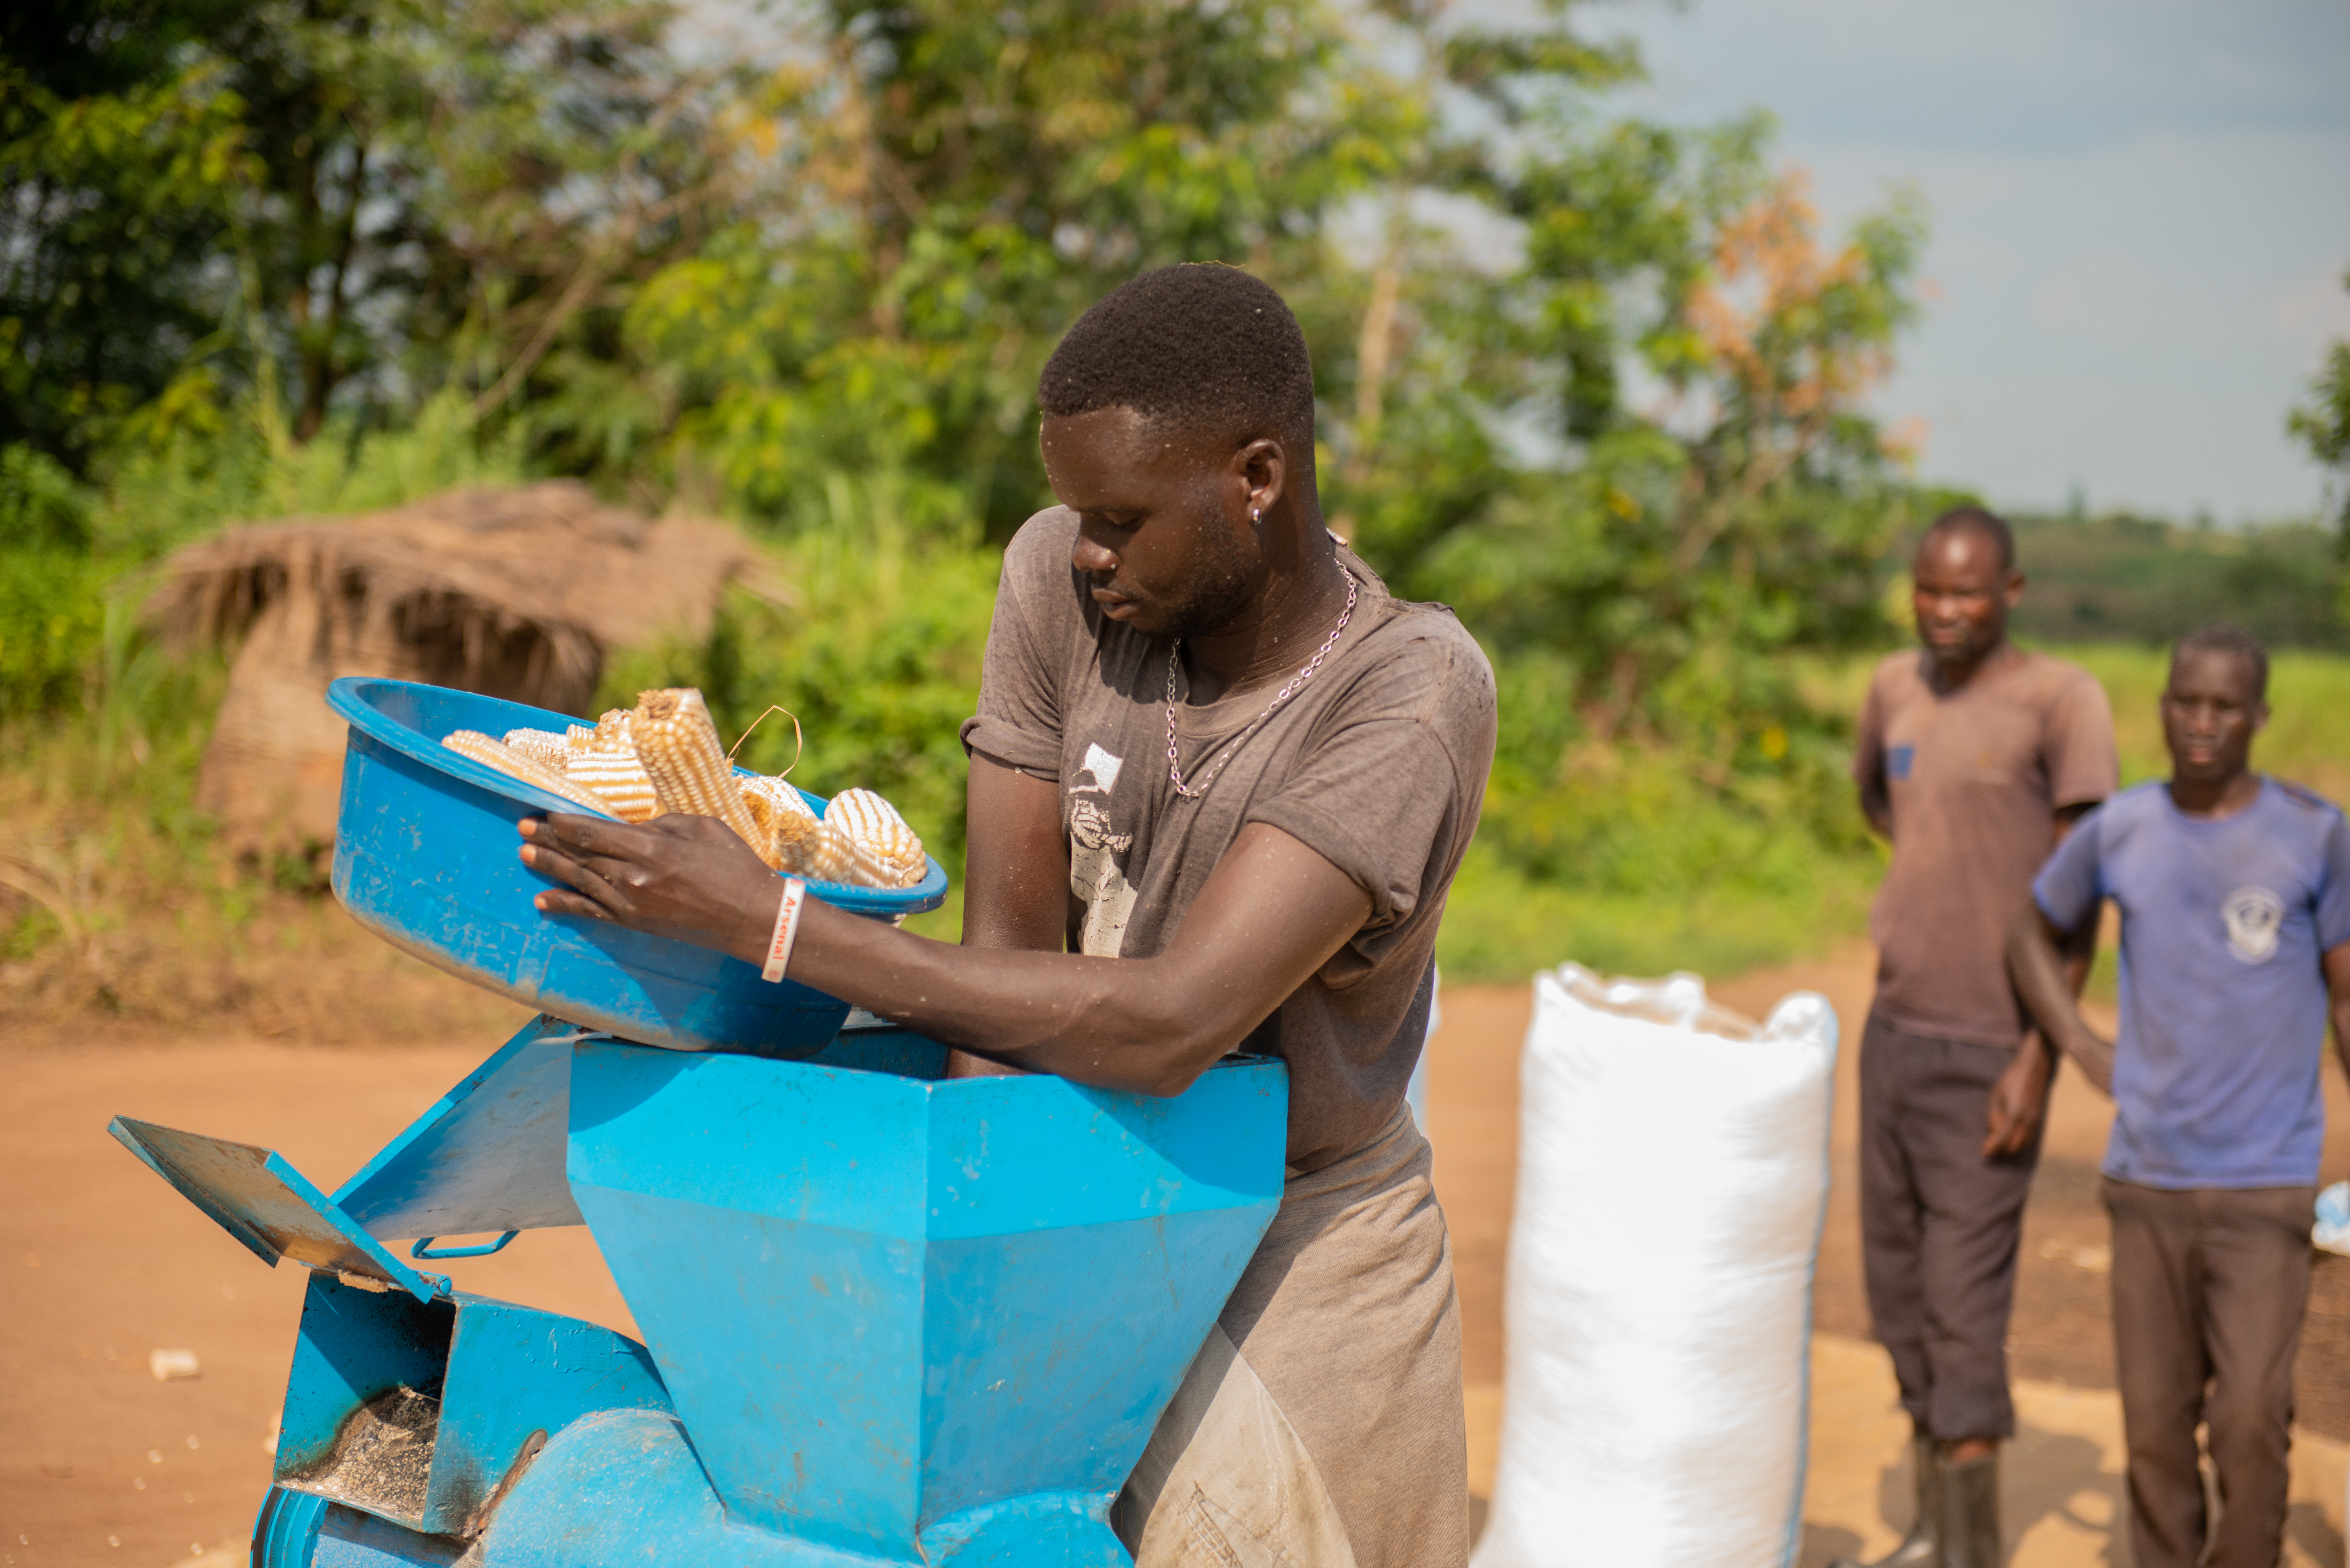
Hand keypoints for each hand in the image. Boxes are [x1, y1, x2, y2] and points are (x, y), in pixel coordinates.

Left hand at [519, 813, 777, 959]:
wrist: (751, 917)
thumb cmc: (735, 865)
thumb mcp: (702, 827)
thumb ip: (662, 824)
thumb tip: (633, 827)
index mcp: (652, 848)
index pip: (593, 831)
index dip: (564, 822)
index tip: (544, 811)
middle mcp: (634, 877)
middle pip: (580, 855)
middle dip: (549, 840)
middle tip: (523, 827)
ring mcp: (632, 903)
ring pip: (580, 881)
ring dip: (550, 866)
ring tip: (525, 853)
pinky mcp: (636, 922)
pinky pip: (592, 913)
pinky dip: (565, 906)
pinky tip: (542, 900)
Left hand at [1982, 1038, 2052, 1157]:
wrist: (2033, 1068)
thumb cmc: (2010, 1080)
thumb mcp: (1996, 1096)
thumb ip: (1994, 1117)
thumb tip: (1992, 1134)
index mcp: (2015, 1114)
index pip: (2002, 1140)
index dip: (1992, 1149)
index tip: (1983, 1153)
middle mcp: (2028, 1120)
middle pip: (2014, 1147)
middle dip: (2000, 1151)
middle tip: (1988, 1148)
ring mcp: (2036, 1121)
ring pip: (2023, 1145)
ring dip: (2010, 1148)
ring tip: (1997, 1144)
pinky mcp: (2039, 1119)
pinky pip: (2029, 1138)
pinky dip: (2019, 1143)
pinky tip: (2009, 1139)